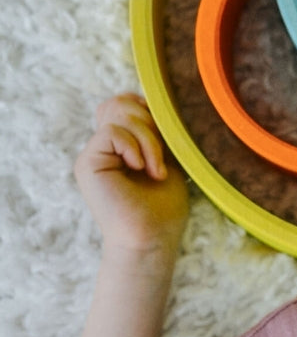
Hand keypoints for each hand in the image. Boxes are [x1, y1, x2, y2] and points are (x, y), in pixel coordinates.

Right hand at [74, 94, 188, 256]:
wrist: (152, 238)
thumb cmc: (164, 205)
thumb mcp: (168, 156)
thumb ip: (157, 129)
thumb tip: (160, 98)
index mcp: (122, 143)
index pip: (127, 101)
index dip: (150, 109)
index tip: (170, 136)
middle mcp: (104, 146)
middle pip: (122, 102)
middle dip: (152, 122)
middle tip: (165, 154)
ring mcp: (93, 153)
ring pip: (120, 112)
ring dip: (149, 138)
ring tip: (156, 169)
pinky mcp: (87, 163)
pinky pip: (112, 131)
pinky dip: (136, 147)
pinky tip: (143, 170)